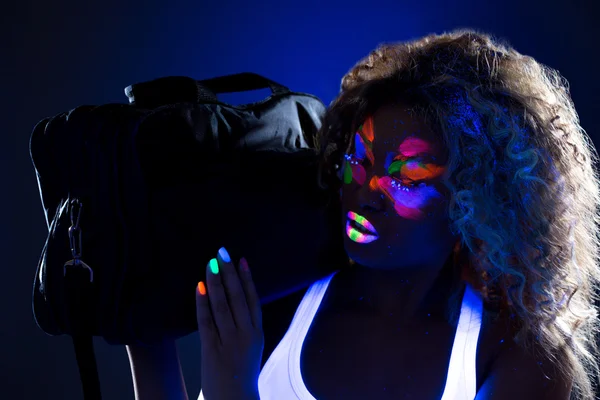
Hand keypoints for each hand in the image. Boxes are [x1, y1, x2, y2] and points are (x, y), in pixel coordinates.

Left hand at [196, 247, 263, 399]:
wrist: (235, 399)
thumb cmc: (241, 372)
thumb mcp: (251, 346)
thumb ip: (246, 325)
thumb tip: (236, 298)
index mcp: (258, 333)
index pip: (253, 299)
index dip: (247, 278)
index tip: (241, 259)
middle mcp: (246, 335)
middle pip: (237, 298)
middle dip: (229, 273)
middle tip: (222, 252)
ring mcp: (229, 342)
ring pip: (222, 306)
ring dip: (216, 282)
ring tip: (210, 263)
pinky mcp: (211, 350)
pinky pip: (206, 322)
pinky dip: (202, 303)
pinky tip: (200, 286)